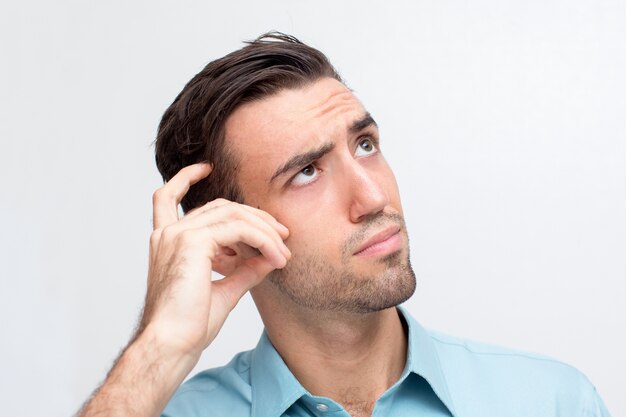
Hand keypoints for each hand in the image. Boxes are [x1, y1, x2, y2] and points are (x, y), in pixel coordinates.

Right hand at [140, 162, 289, 357]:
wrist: (172, 345)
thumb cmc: (189, 326)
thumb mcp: (224, 290)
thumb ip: (244, 270)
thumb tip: (268, 258)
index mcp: (166, 241)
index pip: (167, 197)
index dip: (185, 178)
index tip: (206, 168)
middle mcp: (168, 233)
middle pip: (219, 206)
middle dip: (255, 217)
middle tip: (282, 236)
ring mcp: (177, 234)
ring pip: (232, 213)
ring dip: (264, 230)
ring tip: (283, 251)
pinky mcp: (191, 241)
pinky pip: (238, 228)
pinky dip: (262, 239)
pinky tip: (276, 255)